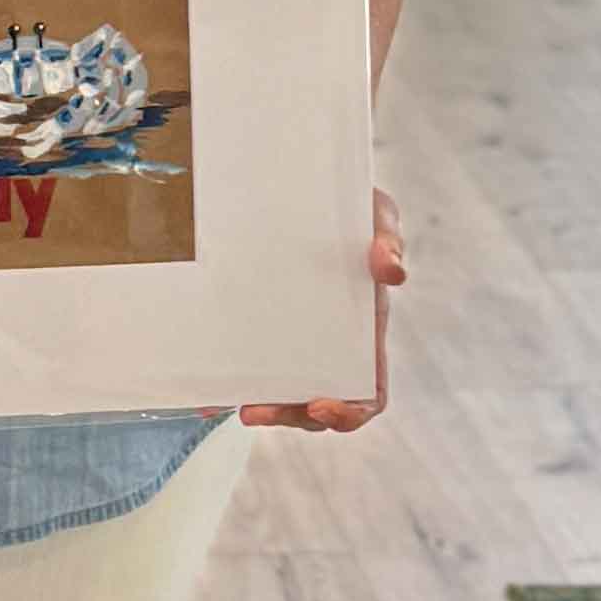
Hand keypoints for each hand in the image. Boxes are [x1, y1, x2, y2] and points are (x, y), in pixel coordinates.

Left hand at [236, 186, 404, 432]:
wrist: (313, 185)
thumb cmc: (354, 207)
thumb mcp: (375, 213)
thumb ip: (387, 238)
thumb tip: (392, 271)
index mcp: (365, 329)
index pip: (368, 390)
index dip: (350, 411)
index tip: (322, 406)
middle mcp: (332, 340)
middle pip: (318, 403)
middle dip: (289, 416)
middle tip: (255, 411)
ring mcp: (295, 332)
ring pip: (283, 389)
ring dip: (261, 405)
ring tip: (230, 403)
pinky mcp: (262, 316)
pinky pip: (251, 357)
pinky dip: (232, 379)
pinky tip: (208, 387)